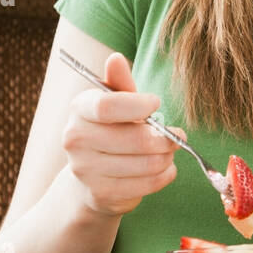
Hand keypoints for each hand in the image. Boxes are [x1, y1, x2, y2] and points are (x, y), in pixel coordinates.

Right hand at [62, 52, 185, 216]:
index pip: (107, 106)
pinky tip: (163, 168)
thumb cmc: (109, 130)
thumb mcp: (115, 104)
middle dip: (166, 138)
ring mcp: (86, 170)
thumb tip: (116, 58)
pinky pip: (148, 185)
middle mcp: (76, 140)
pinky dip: (165, 175)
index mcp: (79, 110)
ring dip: (167, 157)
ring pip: (147, 164)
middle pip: (136, 139)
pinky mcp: (102, 195)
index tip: (156, 104)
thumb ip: (120, 83)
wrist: (89, 177)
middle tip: (177, 135)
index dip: (139, 105)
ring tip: (168, 151)